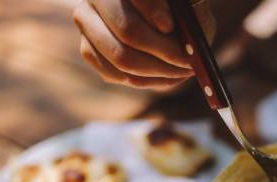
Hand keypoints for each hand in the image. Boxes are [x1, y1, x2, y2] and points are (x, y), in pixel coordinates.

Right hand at [74, 0, 215, 89]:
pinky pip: (113, 73)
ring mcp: (86, 23)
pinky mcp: (87, 49)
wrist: (158, 17)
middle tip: (188, 63)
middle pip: (129, 31)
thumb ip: (191, 10)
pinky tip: (163, 75)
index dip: (152, 9)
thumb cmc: (179, 9)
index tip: (170, 26)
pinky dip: (143, 79)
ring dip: (158, 71)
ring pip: (121, 58)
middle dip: (164, 51)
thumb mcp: (189, 5)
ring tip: (182, 71)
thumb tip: (190, 35)